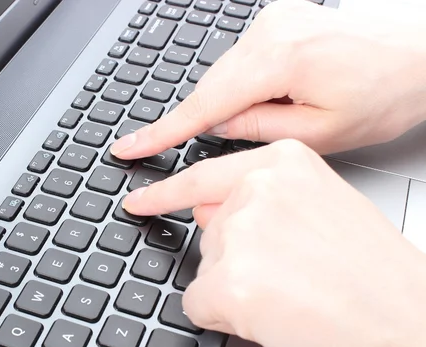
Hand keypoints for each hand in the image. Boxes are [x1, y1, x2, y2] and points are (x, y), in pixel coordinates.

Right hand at [110, 0, 425, 157]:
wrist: (421, 49)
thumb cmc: (388, 90)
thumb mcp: (323, 132)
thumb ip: (258, 129)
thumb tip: (216, 125)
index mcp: (282, 60)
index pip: (203, 105)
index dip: (162, 132)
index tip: (129, 147)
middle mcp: (271, 31)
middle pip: (212, 88)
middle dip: (211, 121)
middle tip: (254, 137)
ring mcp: (273, 21)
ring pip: (227, 75)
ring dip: (235, 103)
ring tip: (285, 112)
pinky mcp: (278, 20)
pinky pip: (242, 61)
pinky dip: (246, 85)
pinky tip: (281, 95)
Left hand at [123, 140, 425, 346]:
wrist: (409, 331)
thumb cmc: (375, 278)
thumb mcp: (323, 210)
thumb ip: (264, 200)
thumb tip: (206, 208)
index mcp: (283, 163)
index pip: (202, 176)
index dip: (164, 194)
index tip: (139, 201)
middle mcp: (257, 189)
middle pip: (207, 232)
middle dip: (235, 260)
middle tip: (291, 277)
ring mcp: (241, 234)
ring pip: (205, 270)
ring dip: (236, 290)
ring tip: (291, 297)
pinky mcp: (229, 283)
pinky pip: (199, 304)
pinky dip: (226, 318)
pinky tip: (273, 318)